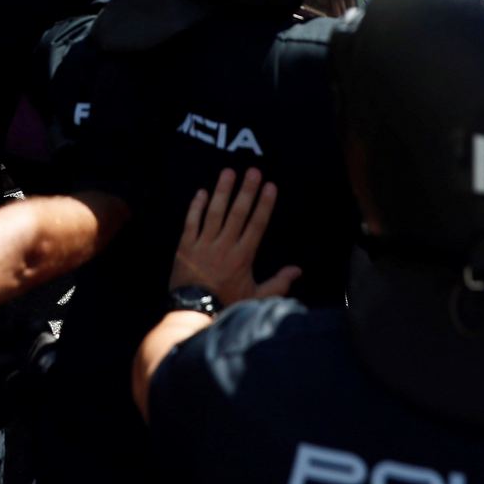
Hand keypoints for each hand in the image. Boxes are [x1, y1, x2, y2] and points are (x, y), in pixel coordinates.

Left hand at [169, 168, 299, 308]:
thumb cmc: (227, 305)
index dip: (264, 204)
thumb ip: (278, 283)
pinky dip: (196, 207)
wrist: (194, 313)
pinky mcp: (185, 247)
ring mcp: (203, 245)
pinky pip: (191, 222)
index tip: (271, 186)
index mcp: (242, 256)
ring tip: (229, 172)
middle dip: (247, 190)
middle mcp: (224, 246)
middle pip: (237, 213)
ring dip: (222, 191)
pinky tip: (202, 192)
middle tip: (253, 170)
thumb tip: (297, 270)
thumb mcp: (256, 298)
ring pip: (214, 212)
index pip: (256, 224)